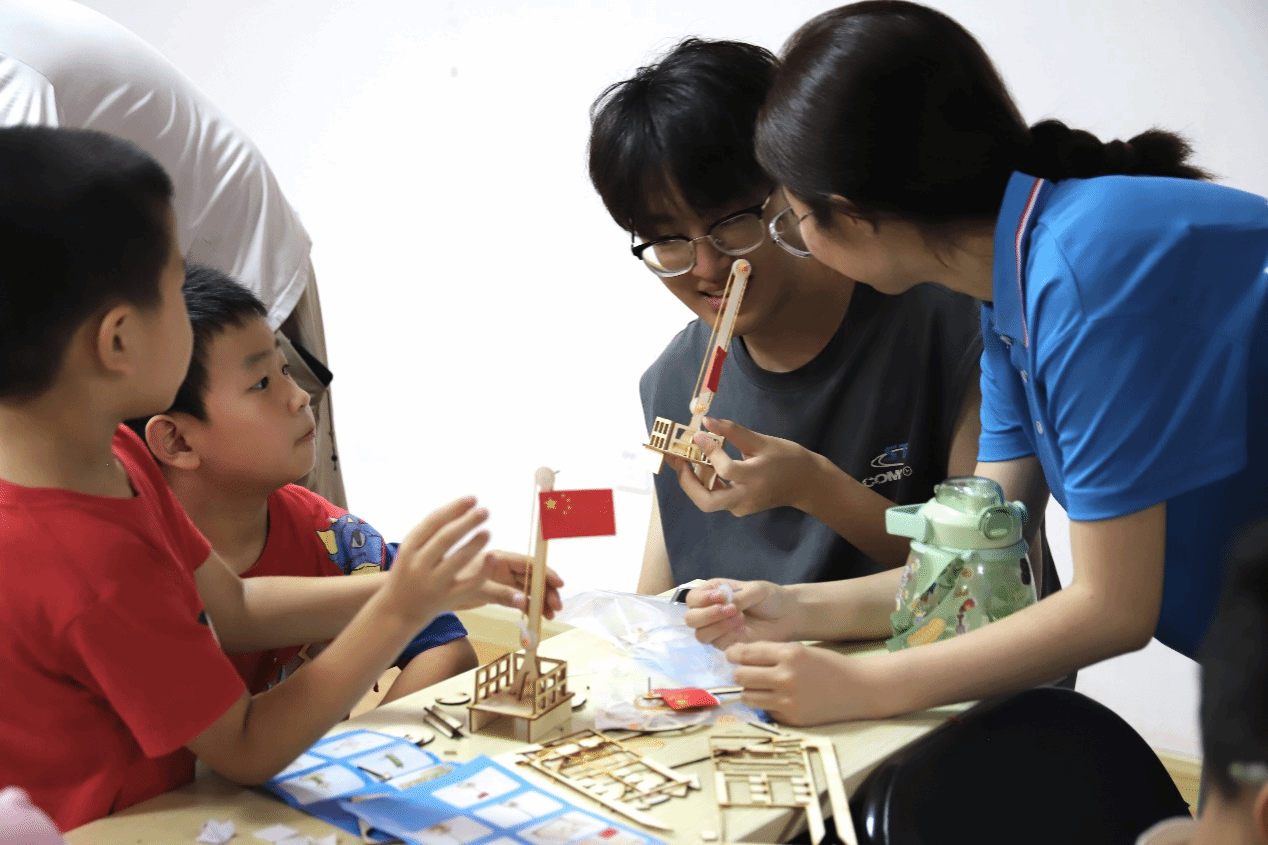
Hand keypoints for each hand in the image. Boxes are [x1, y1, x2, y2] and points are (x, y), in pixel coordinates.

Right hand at [384, 497, 492, 622]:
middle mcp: (419, 565)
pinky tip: (492, 557)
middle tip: (485, 511)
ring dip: (475, 544)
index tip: (472, 498)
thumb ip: (430, 533)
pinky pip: (468, 584)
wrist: (396, 611)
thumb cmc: (407, 573)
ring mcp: (433, 583)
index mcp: (409, 548)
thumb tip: (460, 508)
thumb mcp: (410, 551)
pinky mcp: (447, 599)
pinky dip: (482, 571)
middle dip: (467, 522)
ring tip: (487, 531)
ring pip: (458, 560)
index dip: (454, 508)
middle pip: (446, 539)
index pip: (433, 522)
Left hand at [451, 549, 565, 619]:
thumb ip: (500, 594)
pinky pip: (520, 597)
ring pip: (529, 588)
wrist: (435, 592)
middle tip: (556, 606)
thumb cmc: (452, 582)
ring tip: (549, 615)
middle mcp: (504, 567)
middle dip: (546, 590)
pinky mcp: (500, 591)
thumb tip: (523, 601)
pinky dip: (530, 606)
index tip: (558, 583)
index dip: (545, 572)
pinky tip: (537, 617)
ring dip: (541, 600)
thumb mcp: (476, 589)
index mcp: (499, 558)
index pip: (528, 563)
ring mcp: (503, 579)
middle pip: (533, 576)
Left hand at [665, 417, 821, 516]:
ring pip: (708, 501)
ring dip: (693, 482)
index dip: (709, 452)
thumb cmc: (788, 458)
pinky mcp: (739, 509)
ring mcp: (742, 507)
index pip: (726, 470)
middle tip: (678, 460)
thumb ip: (733, 432)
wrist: (806, 484)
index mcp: (756, 478)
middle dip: (687, 482)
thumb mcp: (763, 441)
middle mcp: (747, 498)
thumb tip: (707, 421)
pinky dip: (705, 483)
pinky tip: (702, 465)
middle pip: (707, 501)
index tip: (698, 435)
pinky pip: (716, 498)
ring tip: (685, 458)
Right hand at [683, 578, 799, 648]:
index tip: (722, 597)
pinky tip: (744, 630)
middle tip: (732, 609)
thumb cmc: (769, 598)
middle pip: (691, 619)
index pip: (692, 598)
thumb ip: (738, 596)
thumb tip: (724, 602)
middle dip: (708, 615)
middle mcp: (709, 612)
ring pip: (701, 635)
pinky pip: (717, 645)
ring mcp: (717, 630)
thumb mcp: (755, 590)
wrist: (786, 616)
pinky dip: (728, 637)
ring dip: (718, 627)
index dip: (703, 599)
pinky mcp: (726, 645)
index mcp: (712, 593)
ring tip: (740, 619)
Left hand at [728, 641, 887, 724]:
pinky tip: (779, 698)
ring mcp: (788, 700)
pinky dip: (767, 704)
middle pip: (741, 676)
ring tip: (760, 686)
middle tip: (746, 671)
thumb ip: (772, 653)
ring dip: (749, 690)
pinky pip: (765, 710)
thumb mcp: (801, 650)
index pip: (746, 653)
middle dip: (740, 672)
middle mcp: (786, 677)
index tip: (731, 654)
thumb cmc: (829, 665)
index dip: (734, 653)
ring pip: (748, 696)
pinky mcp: (792, 718)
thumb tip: (739, 656)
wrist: (859, 689)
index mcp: (790, 654)